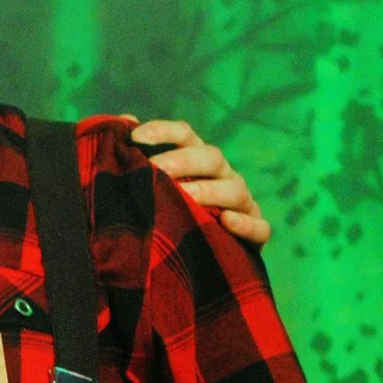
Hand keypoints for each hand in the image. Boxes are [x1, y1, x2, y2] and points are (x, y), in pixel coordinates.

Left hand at [126, 117, 269, 247]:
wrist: (192, 260)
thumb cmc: (166, 215)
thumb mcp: (149, 187)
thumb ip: (137, 157)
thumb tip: (124, 121)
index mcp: (197, 161)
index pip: (185, 135)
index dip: (162, 131)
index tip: (135, 138)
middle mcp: (223, 176)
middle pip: (211, 158)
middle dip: (183, 161)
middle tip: (155, 169)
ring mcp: (242, 204)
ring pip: (235, 191)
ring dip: (208, 191)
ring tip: (183, 196)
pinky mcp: (255, 235)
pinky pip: (259, 227)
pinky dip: (245, 224)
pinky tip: (226, 221)